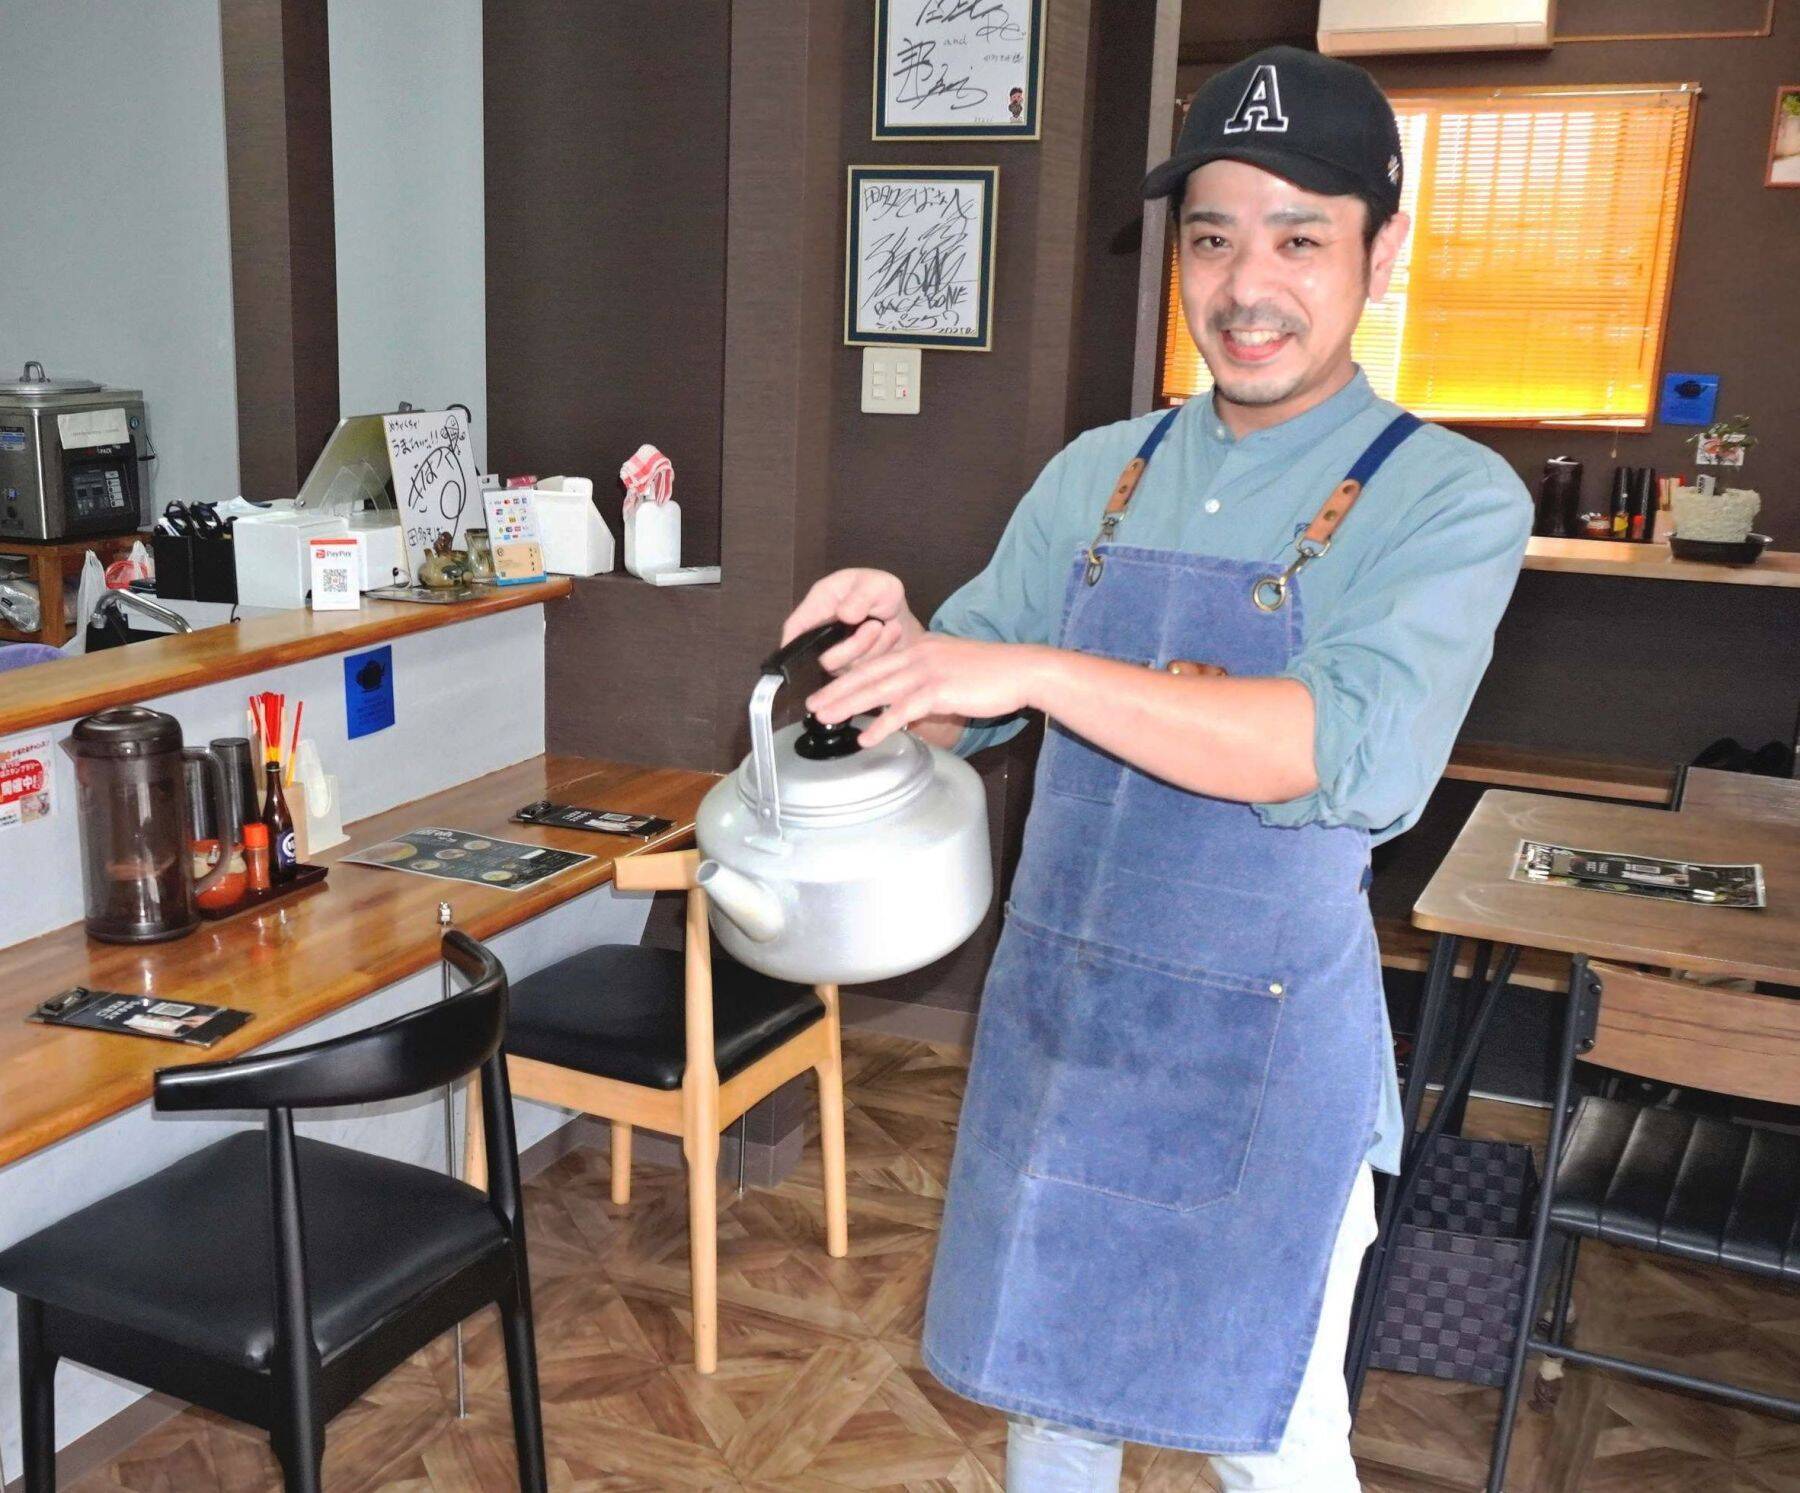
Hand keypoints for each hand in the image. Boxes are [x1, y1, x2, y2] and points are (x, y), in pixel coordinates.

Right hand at [781, 568, 924, 673]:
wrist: (900, 616)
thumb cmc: (882, 594)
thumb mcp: (877, 585)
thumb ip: (861, 596)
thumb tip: (844, 615)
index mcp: (818, 606)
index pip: (794, 629)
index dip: (794, 643)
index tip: (809, 651)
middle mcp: (821, 635)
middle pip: (823, 658)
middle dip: (854, 646)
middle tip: (876, 626)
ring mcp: (836, 656)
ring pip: (847, 669)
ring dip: (873, 648)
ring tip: (887, 626)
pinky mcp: (851, 671)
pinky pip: (864, 674)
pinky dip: (881, 656)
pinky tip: (890, 635)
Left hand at [807, 635, 1044, 747]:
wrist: (1022, 670)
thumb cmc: (993, 674)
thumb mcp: (953, 667)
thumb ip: (929, 678)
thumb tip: (910, 701)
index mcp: (920, 647)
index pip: (876, 662)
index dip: (849, 677)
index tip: (828, 690)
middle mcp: (918, 654)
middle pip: (868, 674)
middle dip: (837, 691)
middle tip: (813, 706)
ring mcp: (927, 671)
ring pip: (877, 689)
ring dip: (847, 706)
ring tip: (825, 719)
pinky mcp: (939, 689)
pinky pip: (902, 709)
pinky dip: (881, 724)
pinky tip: (866, 737)